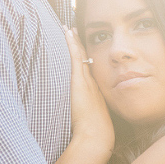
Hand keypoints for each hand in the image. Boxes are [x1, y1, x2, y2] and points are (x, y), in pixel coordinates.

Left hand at [64, 28, 113, 154]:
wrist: (96, 136)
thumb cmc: (94, 133)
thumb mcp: (91, 123)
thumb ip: (86, 118)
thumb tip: (82, 120)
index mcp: (95, 91)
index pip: (88, 69)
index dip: (85, 56)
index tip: (82, 46)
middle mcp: (92, 82)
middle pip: (86, 59)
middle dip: (81, 44)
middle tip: (76, 29)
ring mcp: (87, 80)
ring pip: (81, 55)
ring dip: (75, 40)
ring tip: (70, 27)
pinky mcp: (80, 80)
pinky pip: (76, 57)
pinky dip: (72, 44)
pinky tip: (68, 32)